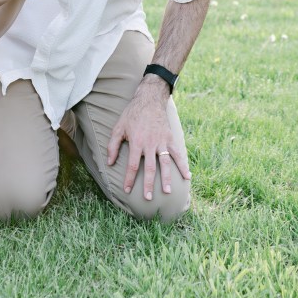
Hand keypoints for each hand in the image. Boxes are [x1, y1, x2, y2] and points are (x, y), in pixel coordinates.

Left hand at [106, 81, 190, 199]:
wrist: (149, 99)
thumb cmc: (131, 114)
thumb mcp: (118, 127)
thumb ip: (112, 146)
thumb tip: (109, 163)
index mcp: (136, 142)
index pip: (133, 165)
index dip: (130, 179)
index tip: (127, 190)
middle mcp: (150, 144)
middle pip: (150, 168)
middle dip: (149, 184)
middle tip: (148, 198)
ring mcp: (162, 141)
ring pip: (165, 163)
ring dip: (166, 178)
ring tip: (167, 192)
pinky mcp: (170, 138)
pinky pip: (178, 153)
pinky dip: (183, 165)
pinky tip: (187, 176)